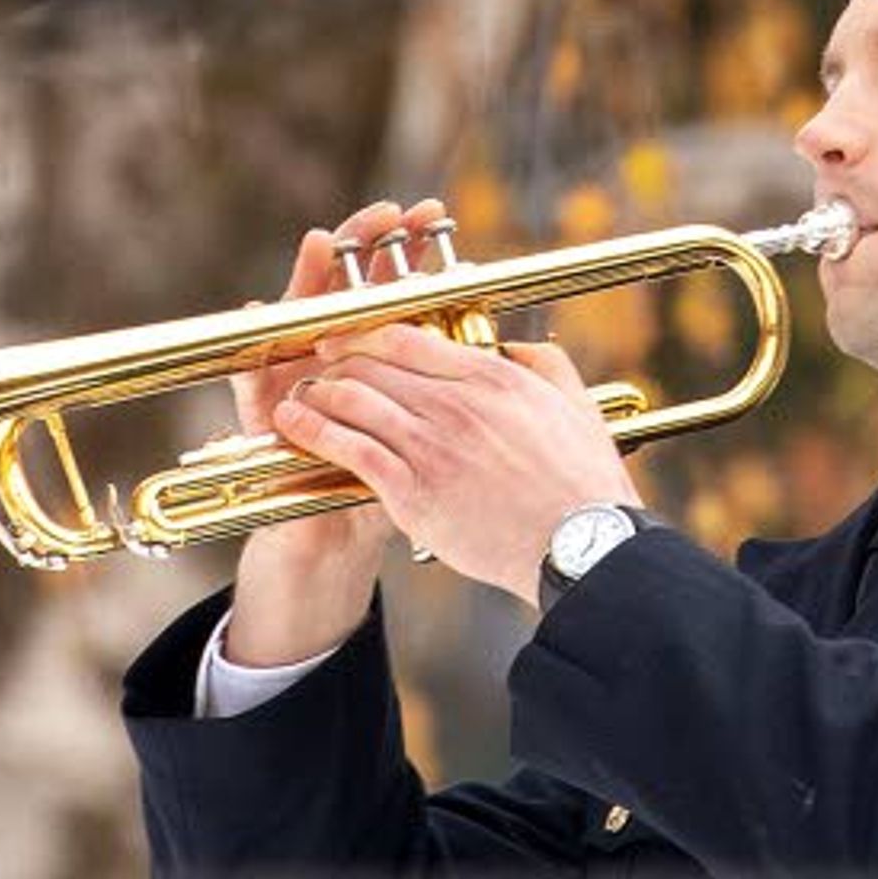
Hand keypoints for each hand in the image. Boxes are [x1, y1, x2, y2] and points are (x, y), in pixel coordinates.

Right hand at [216, 197, 439, 667]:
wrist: (340, 541)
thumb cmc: (399, 488)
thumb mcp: (441, 441)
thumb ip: (462, 395)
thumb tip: (510, 343)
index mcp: (381, 358)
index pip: (395, 283)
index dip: (411, 250)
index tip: (432, 213)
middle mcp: (334, 357)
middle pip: (347, 285)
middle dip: (365, 245)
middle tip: (387, 210)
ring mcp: (296, 378)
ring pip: (300, 314)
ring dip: (308, 275)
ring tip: (323, 238)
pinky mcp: (264, 411)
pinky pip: (254, 375)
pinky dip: (254, 344)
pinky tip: (256, 308)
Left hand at [270, 323, 638, 606]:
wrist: (581, 546)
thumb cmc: (583, 482)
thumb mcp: (573, 405)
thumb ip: (541, 364)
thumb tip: (512, 347)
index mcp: (490, 377)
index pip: (408, 337)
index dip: (367, 332)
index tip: (348, 334)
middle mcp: (454, 403)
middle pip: (373, 364)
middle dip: (337, 360)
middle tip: (318, 364)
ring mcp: (431, 446)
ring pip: (354, 400)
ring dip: (318, 392)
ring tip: (299, 394)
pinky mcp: (413, 491)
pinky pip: (351, 449)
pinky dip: (315, 431)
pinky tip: (294, 425)